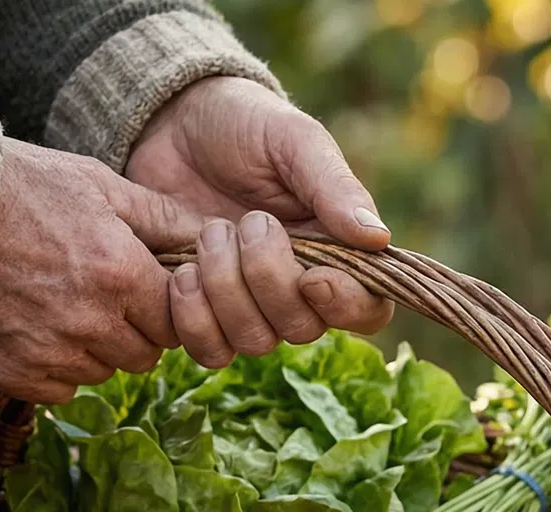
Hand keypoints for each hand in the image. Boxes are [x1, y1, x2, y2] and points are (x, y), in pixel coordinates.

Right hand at [0, 138, 200, 402]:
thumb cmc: (13, 188)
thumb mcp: (95, 185)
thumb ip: (160, 216)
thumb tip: (214, 234)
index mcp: (120, 274)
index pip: (179, 318)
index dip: (167, 304)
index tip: (147, 286)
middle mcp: (92, 322)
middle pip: (147, 354)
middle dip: (136, 329)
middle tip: (106, 295)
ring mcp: (52, 353)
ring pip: (105, 372)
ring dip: (97, 348)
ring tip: (63, 303)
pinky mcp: (16, 375)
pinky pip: (62, 388)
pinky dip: (58, 367)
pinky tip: (36, 326)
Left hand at [126, 77, 394, 366]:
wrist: (172, 124)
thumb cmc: (246, 126)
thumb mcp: (295, 141)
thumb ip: (334, 187)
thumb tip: (379, 238)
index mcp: (337, 252)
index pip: (366, 309)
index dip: (345, 305)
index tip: (313, 277)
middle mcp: (298, 290)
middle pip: (304, 328)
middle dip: (270, 279)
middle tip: (248, 221)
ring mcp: (249, 306)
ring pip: (255, 341)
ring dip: (227, 291)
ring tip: (209, 233)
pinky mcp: (202, 312)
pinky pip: (209, 349)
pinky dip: (193, 317)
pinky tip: (181, 271)